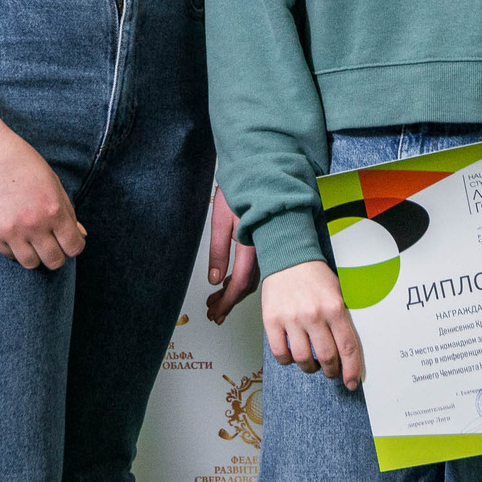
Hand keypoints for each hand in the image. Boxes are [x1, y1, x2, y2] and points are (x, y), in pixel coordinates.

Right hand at [0, 106, 85, 269]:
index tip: (69, 241)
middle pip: (54, 261)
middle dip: (57, 255)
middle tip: (52, 244)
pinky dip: (15, 249)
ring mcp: (11, 231)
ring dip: (35, 256)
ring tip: (33, 242)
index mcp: (54, 210)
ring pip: (31, 264)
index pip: (74, 247)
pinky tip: (16, 234)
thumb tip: (81, 234)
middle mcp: (34, 225)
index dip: (74, 246)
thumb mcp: (52, 182)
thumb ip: (68, 211)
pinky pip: (9, 255)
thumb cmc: (23, 162)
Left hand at [204, 186, 259, 322]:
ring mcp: (268, 246)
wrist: (261, 168)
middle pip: (248, 286)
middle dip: (228, 302)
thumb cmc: (241, 188)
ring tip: (215, 301)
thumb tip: (215, 280)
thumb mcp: (221, 219)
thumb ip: (219, 251)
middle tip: (213, 313)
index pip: (241, 282)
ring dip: (234, 292)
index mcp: (254, 244)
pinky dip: (241, 278)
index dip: (227, 301)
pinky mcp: (267, 242)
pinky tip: (229, 281)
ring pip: (252, 278)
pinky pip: (257, 267)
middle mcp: (265, 249)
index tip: (215, 313)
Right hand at [260, 261, 362, 389]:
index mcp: (334, 307)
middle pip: (327, 357)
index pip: (347, 347)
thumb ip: (341, 319)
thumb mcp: (338, 292)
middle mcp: (313, 315)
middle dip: (331, 371)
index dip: (351, 369)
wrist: (288, 256)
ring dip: (310, 367)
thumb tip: (347, 350)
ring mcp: (291, 319)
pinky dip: (287, 360)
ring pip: (303, 359)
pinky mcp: (271, 320)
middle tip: (331, 371)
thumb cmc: (314, 276)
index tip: (351, 382)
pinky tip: (292, 355)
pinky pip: (280, 353)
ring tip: (311, 363)